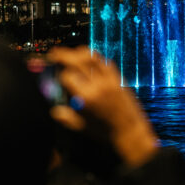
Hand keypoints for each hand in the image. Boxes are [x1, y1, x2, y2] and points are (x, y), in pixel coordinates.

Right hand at [46, 47, 157, 166]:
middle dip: (62, 55)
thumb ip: (66, 118)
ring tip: (70, 53)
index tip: (55, 77)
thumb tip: (55, 111)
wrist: (130, 131)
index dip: (58, 75)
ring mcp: (109, 79)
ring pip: (92, 57)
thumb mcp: (82, 127)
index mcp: (87, 97)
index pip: (67, 76)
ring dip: (78, 52)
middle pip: (77, 61)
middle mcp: (98, 85)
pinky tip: (87, 59)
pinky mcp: (118, 78)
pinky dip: (94, 57)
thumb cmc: (106, 132)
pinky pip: (105, 62)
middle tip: (53, 54)